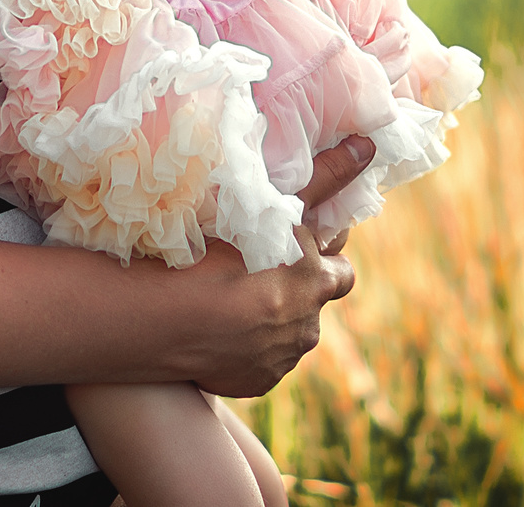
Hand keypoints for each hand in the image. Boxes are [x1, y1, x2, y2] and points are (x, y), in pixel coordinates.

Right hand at [164, 138, 374, 397]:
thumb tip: (369, 143)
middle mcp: (307, 321)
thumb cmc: (205, 249)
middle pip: (320, 299)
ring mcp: (283, 356)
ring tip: (232, 294)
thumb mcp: (266, 207)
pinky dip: (250, 344)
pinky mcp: (258, 381)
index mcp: (314, 276)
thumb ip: (323, 178)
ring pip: (291, 330)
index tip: (292, 236)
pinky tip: (218, 326)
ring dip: (275, 314)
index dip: (320, 246)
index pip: (339, 261)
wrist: (153, 318)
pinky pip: (264, 359)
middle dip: (303, 283)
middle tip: (264, 263)